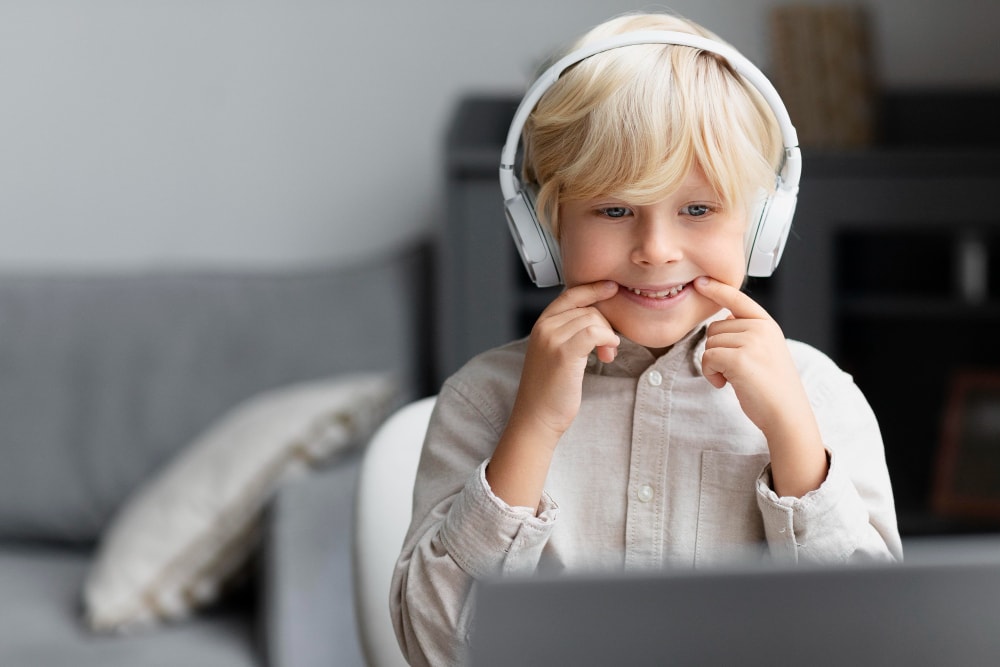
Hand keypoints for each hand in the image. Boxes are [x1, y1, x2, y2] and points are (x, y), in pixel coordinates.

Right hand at [513, 280, 620, 438]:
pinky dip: (607, 339)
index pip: (570, 294)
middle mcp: (544, 327)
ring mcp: (552, 338)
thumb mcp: (555, 354)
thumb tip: (596, 319)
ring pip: (593, 319)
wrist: (537, 417)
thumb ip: (568, 333)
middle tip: (608, 348)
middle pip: (587, 308)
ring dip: (608, 336)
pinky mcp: (563, 352)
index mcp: (541, 325)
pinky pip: (595, 331)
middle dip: (605, 325)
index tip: (612, 287)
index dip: (593, 288)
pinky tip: (607, 354)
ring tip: (606, 356)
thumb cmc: (549, 391)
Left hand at [692, 276, 809, 437]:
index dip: (717, 289)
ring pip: (709, 343)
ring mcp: (752, 342)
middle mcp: (761, 329)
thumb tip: (723, 318)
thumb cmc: (772, 388)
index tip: (700, 281)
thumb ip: (747, 333)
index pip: (738, 299)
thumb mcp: (765, 351)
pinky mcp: (740, 359)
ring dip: (714, 364)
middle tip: (736, 369)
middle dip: (717, 350)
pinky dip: (711, 374)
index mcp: (768, 325)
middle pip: (714, 328)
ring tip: (735, 377)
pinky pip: (707, 358)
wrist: (786, 414)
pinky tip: (726, 384)